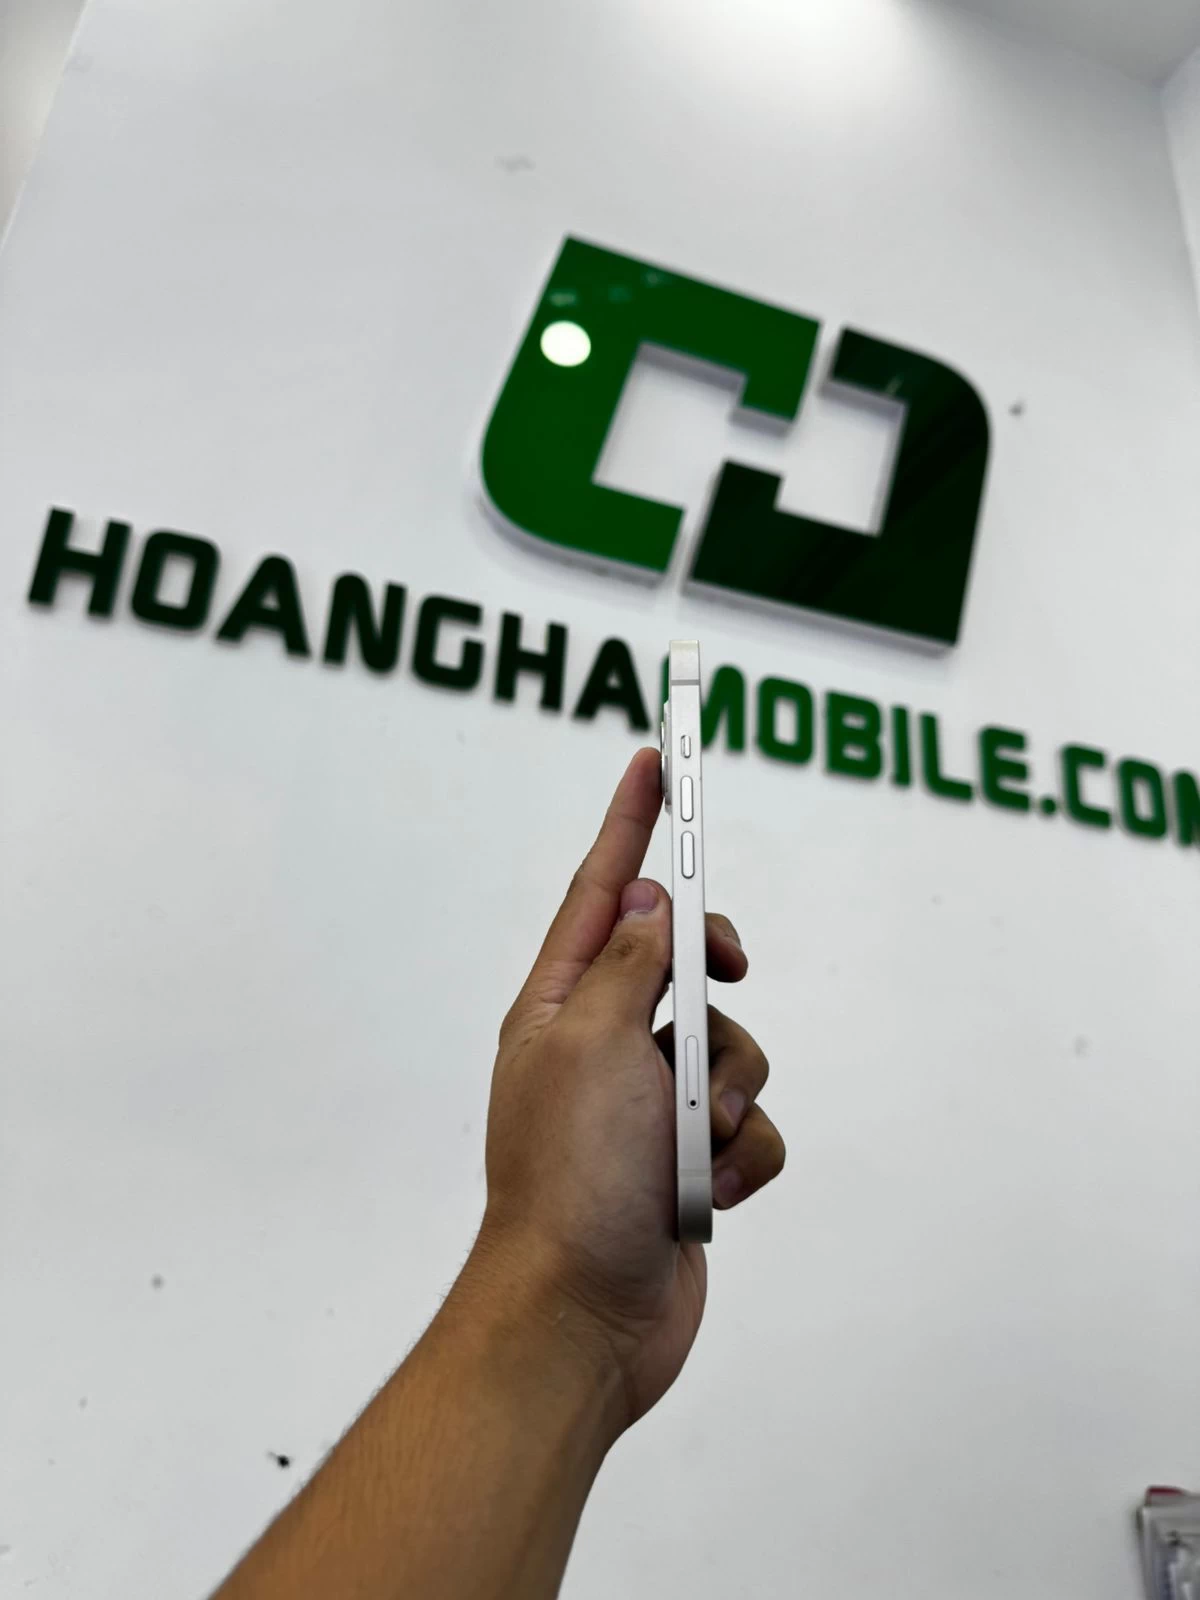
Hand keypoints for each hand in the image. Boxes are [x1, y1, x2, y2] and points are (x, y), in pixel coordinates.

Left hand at [473, 746, 786, 1438]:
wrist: (585, 1317)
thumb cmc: (571, 1179)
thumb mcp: (595, 1043)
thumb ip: (633, 960)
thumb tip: (645, 901)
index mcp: (562, 1006)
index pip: (601, 891)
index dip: (632, 823)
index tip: (655, 762)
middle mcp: (606, 1045)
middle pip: (686, 962)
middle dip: (713, 976)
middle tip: (720, 972)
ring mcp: (650, 1105)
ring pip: (734, 1044)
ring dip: (728, 1091)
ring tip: (692, 1144)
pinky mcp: (691, 1160)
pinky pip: (751, 1123)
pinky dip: (742, 1153)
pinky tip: (709, 1194)